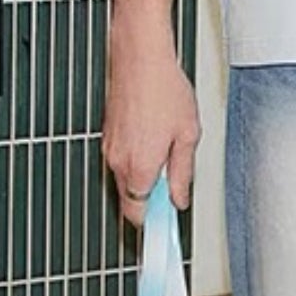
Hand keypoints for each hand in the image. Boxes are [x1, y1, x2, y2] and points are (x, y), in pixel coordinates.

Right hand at [102, 8, 199, 225]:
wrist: (139, 55)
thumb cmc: (164, 88)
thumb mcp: (188, 134)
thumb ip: (182, 173)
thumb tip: (179, 198)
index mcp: (139, 168)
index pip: (140, 216)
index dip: (154, 227)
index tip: (163, 240)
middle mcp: (118, 162)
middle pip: (131, 201)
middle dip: (151, 201)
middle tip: (173, 187)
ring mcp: (110, 148)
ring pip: (125, 181)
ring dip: (145, 178)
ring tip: (167, 149)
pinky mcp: (108, 134)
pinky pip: (122, 161)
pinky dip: (137, 160)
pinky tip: (154, 137)